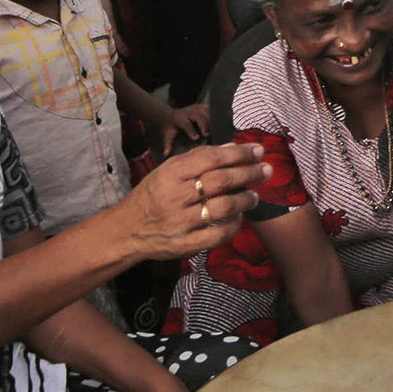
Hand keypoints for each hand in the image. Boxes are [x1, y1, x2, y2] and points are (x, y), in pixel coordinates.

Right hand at [115, 141, 266, 261]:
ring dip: (245, 200)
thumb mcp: (168, 171)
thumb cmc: (152, 195)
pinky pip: (217, 235)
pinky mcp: (184, 244)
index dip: (239, 153)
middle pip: (221, 181)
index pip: (211, 158)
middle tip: (266, 170)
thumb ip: (199, 158)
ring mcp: (180, 222)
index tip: (258, 150)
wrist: (126, 230)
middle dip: (249, 173)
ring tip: (255, 196)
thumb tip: (232, 147)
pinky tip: (239, 218)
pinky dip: (233, 226)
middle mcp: (175, 196)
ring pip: (223, 208)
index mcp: (171, 174)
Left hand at [154, 101, 210, 156]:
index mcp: (179, 119)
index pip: (186, 124)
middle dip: (204, 125)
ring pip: (205, 111)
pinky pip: (209, 109)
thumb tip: (166, 154)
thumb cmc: (170, 128)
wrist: (170, 116)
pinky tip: (216, 123)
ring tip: (214, 130)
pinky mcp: (200, 106)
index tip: (196, 138)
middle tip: (207, 135)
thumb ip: (168, 145)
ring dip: (210, 120)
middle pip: (198, 116)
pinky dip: (213, 115)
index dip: (191, 131)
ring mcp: (195, 107)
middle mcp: (188, 112)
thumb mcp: (167, 136)